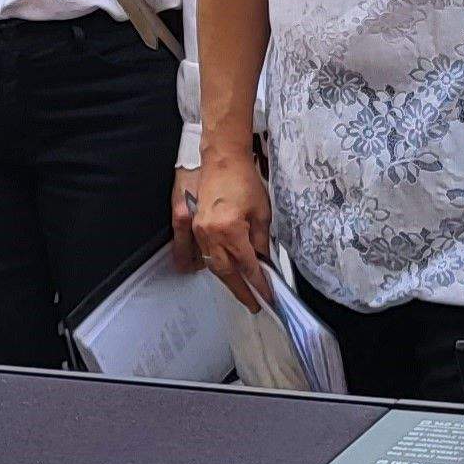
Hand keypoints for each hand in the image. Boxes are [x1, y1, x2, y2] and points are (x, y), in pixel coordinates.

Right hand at [186, 148, 273, 309]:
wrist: (222, 159)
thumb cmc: (244, 180)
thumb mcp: (261, 213)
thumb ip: (261, 241)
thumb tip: (264, 262)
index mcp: (230, 230)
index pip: (247, 265)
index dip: (258, 282)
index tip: (268, 295)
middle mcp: (211, 234)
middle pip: (227, 272)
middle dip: (241, 290)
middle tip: (254, 304)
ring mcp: (200, 231)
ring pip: (214, 265)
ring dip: (228, 281)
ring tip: (242, 292)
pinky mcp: (195, 226)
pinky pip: (205, 254)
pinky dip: (217, 266)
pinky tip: (227, 273)